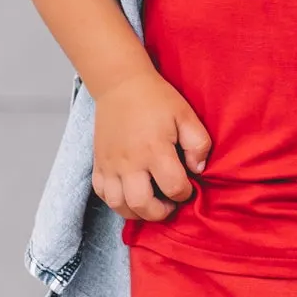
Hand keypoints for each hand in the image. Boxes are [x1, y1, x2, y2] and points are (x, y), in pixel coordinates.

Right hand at [91, 69, 212, 221]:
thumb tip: (198, 170)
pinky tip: (130, 194)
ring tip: (150, 203)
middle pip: (142, 205)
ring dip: (137, 212)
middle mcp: (130, 162)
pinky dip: (116, 201)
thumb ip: (198, 144)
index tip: (187, 186)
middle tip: (169, 203)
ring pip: (118, 205)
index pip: (173, 188)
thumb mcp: (186, 115)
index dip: (185, 193)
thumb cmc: (157, 100)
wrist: (120, 84)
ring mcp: (110, 165)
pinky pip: (102, 194)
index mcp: (155, 149)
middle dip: (160, 213)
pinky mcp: (98, 163)